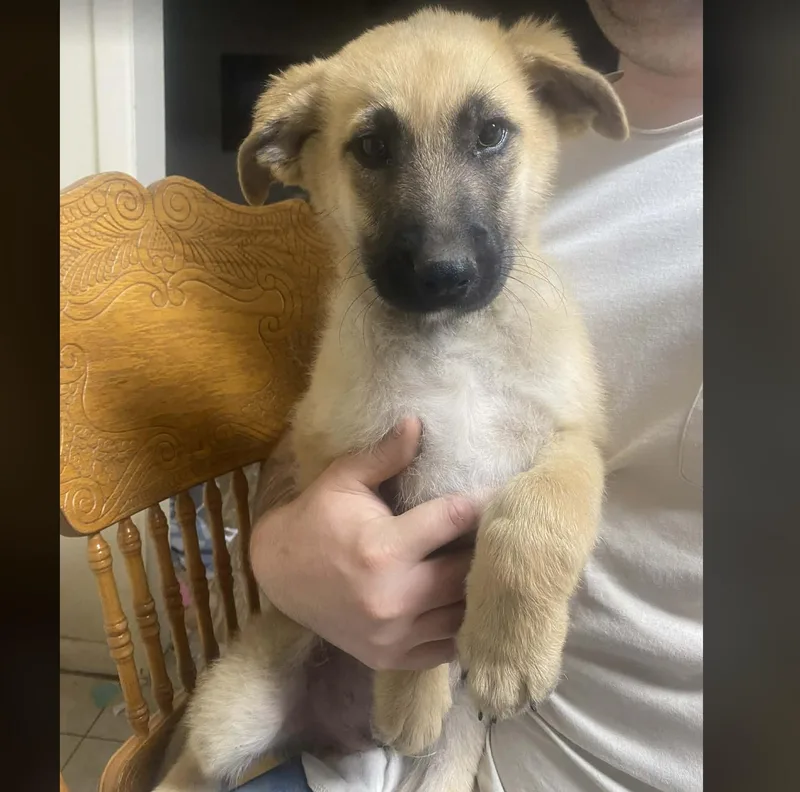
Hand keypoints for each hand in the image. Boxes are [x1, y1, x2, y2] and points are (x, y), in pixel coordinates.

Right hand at [250, 418, 477, 670]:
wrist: (278, 574)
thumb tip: (418, 421)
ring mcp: (393, 635)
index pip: (453, 520)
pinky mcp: (390, 658)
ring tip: (488, 567)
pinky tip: (466, 603)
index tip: (501, 493)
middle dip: (485, 550)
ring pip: (463, 614)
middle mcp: (393, 598)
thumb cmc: (315, 519)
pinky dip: (461, 627)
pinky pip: (446, 648)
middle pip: (467, 572)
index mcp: (384, 550)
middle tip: (501, 532)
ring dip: (477, 590)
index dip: (481, 503)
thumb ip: (385, 455)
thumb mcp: (344, 480)